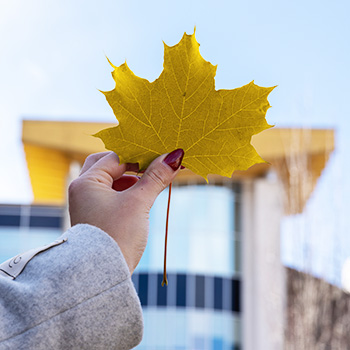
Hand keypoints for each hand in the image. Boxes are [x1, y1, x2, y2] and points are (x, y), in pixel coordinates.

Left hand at [68, 150, 183, 273]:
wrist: (103, 275)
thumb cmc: (118, 235)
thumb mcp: (139, 202)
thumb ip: (156, 177)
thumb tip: (175, 156)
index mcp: (87, 182)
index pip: (116, 157)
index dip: (139, 155)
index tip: (161, 157)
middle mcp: (83, 190)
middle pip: (108, 165)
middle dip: (131, 165)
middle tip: (151, 167)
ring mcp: (88, 203)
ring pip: (110, 180)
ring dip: (130, 179)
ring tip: (150, 183)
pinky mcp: (96, 215)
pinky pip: (111, 194)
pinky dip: (126, 192)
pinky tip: (140, 198)